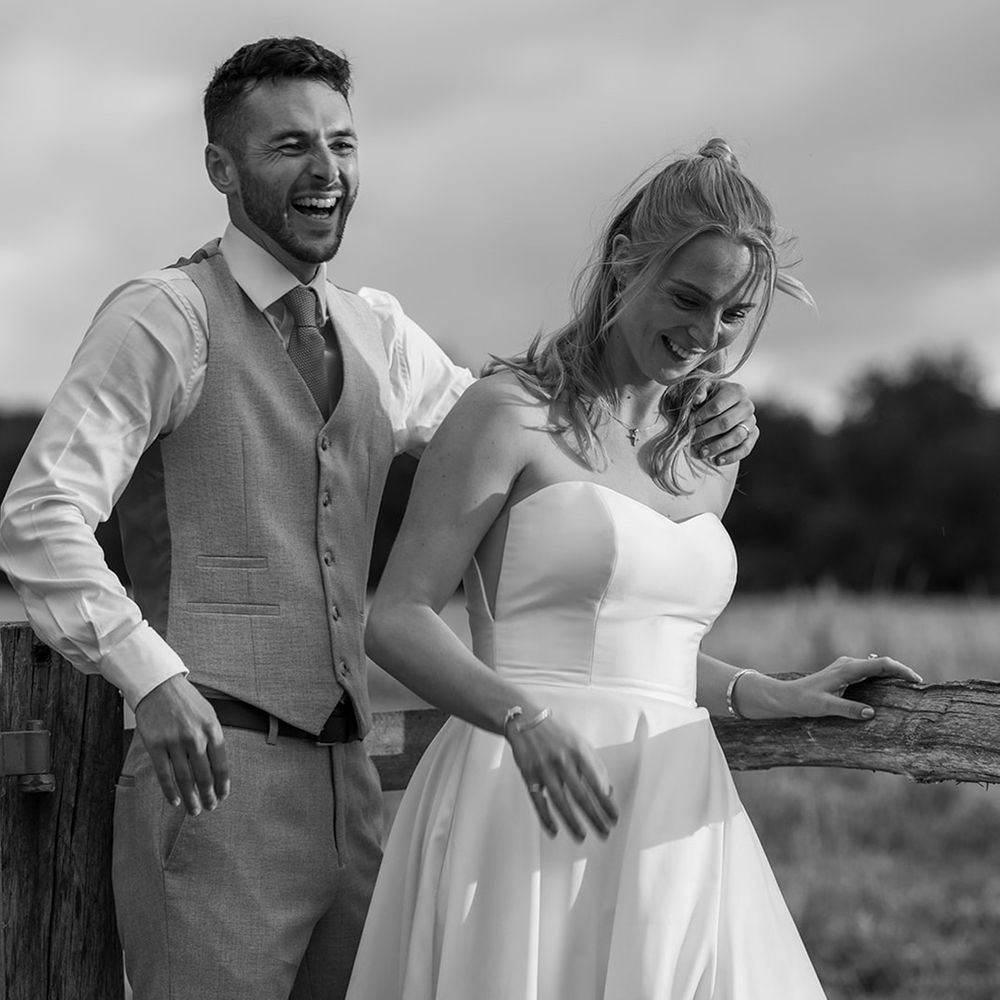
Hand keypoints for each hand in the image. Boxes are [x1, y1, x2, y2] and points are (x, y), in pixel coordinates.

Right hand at [133, 674, 229, 813]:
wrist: (159, 685)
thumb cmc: (186, 701)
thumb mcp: (208, 714)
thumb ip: (213, 738)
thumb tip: (218, 767)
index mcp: (212, 729)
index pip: (221, 764)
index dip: (222, 783)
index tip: (223, 796)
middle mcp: (195, 737)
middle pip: (204, 775)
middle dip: (208, 795)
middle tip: (210, 808)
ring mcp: (174, 741)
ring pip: (185, 778)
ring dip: (191, 798)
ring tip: (194, 810)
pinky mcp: (155, 745)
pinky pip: (164, 774)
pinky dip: (170, 790)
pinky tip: (176, 801)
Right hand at [506, 713, 617, 840]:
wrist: (525, 719)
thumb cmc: (556, 731)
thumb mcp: (580, 742)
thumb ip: (595, 765)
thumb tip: (608, 790)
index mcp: (578, 752)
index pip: (597, 783)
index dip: (607, 803)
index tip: (614, 818)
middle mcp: (562, 761)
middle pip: (581, 796)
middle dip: (594, 817)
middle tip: (604, 833)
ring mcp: (544, 769)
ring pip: (560, 802)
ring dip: (572, 822)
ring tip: (581, 836)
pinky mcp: (528, 774)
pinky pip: (538, 800)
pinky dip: (545, 817)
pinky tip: (553, 830)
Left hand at [690, 380, 757, 465]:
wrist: (714, 409)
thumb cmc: (705, 397)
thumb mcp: (699, 388)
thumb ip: (698, 390)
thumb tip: (698, 398)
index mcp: (735, 391)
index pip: (718, 406)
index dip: (702, 416)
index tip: (690, 422)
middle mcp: (747, 405)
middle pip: (726, 422)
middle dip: (707, 433)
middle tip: (692, 440)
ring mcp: (751, 421)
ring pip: (736, 437)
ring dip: (717, 447)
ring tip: (702, 453)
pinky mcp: (753, 435)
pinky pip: (745, 448)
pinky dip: (731, 456)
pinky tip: (717, 461)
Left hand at [787, 655, 922, 719]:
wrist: (787, 695)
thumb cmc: (805, 701)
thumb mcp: (826, 707)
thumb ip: (848, 709)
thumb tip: (871, 713)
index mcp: (848, 669)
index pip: (882, 664)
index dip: (901, 670)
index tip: (917, 681)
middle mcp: (849, 664)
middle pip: (882, 663)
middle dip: (902, 672)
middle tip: (919, 687)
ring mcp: (846, 666)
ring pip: (876, 666)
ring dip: (893, 674)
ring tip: (909, 687)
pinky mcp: (844, 672)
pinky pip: (869, 671)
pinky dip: (883, 677)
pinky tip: (889, 686)